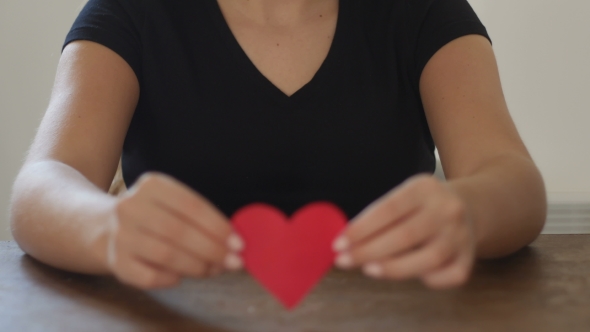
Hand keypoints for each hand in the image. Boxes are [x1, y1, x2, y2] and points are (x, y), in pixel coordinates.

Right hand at [99, 172, 243, 288]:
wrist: (106, 227)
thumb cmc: (156, 217)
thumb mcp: (174, 205)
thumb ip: (202, 220)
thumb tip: (235, 244)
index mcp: (152, 185)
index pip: (191, 205)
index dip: (218, 226)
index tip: (239, 243)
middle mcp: (131, 207)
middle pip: (179, 232)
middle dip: (212, 250)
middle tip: (233, 262)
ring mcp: (120, 235)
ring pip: (166, 255)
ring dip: (197, 266)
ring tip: (214, 269)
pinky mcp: (116, 262)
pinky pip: (150, 277)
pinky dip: (172, 279)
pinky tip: (182, 276)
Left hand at [332, 174, 475, 288]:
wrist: (470, 207)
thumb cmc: (422, 207)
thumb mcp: (403, 197)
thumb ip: (378, 218)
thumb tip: (345, 243)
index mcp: (425, 188)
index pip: (389, 209)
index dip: (361, 228)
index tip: (338, 243)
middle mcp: (447, 210)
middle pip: (405, 235)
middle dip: (368, 251)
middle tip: (343, 261)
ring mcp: (461, 235)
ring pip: (428, 259)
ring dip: (393, 267)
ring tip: (368, 270)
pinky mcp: (469, 259)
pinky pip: (446, 276)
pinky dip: (426, 279)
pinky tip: (408, 274)